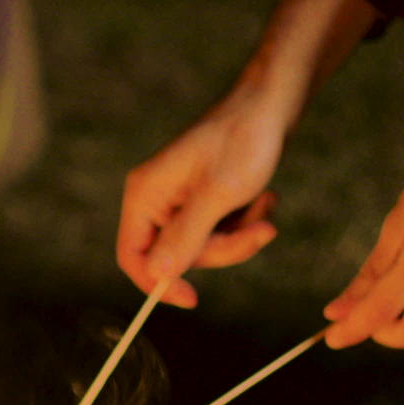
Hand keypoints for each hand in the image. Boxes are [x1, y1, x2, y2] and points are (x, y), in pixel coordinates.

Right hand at [116, 95, 286, 307]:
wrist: (270, 105)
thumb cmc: (243, 141)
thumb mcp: (218, 194)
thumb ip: (186, 236)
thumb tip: (157, 275)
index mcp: (145, 195)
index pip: (132, 256)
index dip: (157, 283)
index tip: (193, 298)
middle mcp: (156, 200)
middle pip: (177, 256)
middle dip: (223, 248)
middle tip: (261, 232)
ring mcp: (179, 200)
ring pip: (204, 247)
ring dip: (240, 234)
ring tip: (265, 204)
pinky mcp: (202, 199)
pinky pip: (218, 231)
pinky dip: (244, 221)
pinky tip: (262, 197)